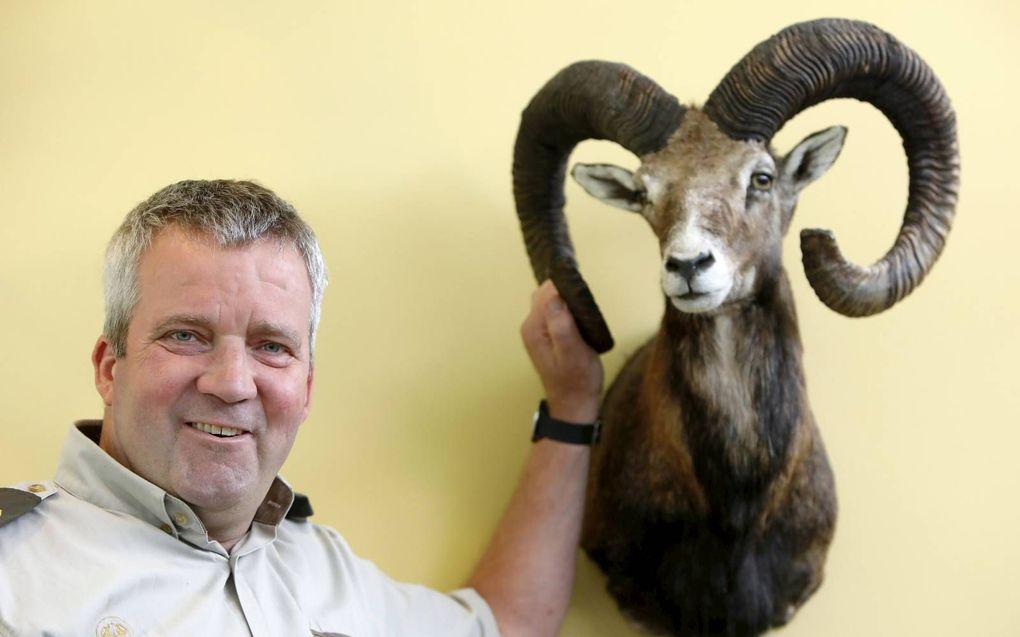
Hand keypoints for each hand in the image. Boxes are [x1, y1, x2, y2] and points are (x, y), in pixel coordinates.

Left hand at [520, 280, 603, 422]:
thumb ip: (561, 325)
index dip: (567, 288)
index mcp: (534, 328)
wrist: (574, 406)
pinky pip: (555, 311)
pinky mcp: (546, 335)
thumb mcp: (573, 353)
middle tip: (587, 307)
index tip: (584, 296)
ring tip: (586, 312)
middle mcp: (531, 326)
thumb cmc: (577, 381)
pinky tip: (580, 318)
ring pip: (551, 301)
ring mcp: (537, 330)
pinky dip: (567, 309)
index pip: (548, 292)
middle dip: (567, 292)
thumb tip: (555, 297)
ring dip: (568, 300)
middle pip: (547, 293)